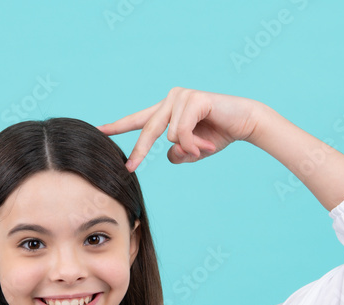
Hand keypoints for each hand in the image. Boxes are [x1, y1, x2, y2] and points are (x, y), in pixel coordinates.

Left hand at [96, 87, 262, 171]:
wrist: (245, 123)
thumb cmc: (218, 135)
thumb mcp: (192, 151)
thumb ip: (177, 154)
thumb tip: (167, 154)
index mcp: (166, 111)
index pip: (138, 120)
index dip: (117, 126)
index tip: (98, 131)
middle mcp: (170, 99)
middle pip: (147, 130)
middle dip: (140, 151)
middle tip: (130, 168)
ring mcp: (180, 96)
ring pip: (168, 135)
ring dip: (188, 148)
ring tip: (205, 146)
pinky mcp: (193, 99)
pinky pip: (181, 132)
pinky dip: (193, 144)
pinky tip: (208, 142)